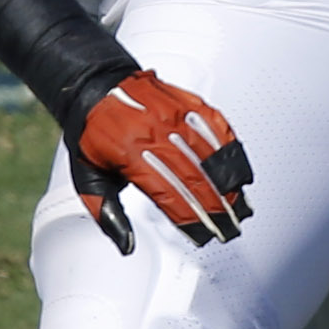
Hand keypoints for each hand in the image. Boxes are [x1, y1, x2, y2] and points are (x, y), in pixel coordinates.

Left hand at [68, 71, 255, 252]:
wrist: (96, 84)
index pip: (169, 195)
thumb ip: (107, 212)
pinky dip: (232, 152)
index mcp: (129, 154)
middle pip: (195, 179)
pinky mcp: (188, 103)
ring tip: (240, 209)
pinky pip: (217, 128)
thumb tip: (125, 244)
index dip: (190, 220)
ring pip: (211, 156)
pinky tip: (241, 172)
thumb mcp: (87, 176)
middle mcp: (156, 133)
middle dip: (217, 210)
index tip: (202, 237)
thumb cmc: (93, 132)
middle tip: (229, 230)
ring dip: (229, 186)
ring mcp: (175, 116)